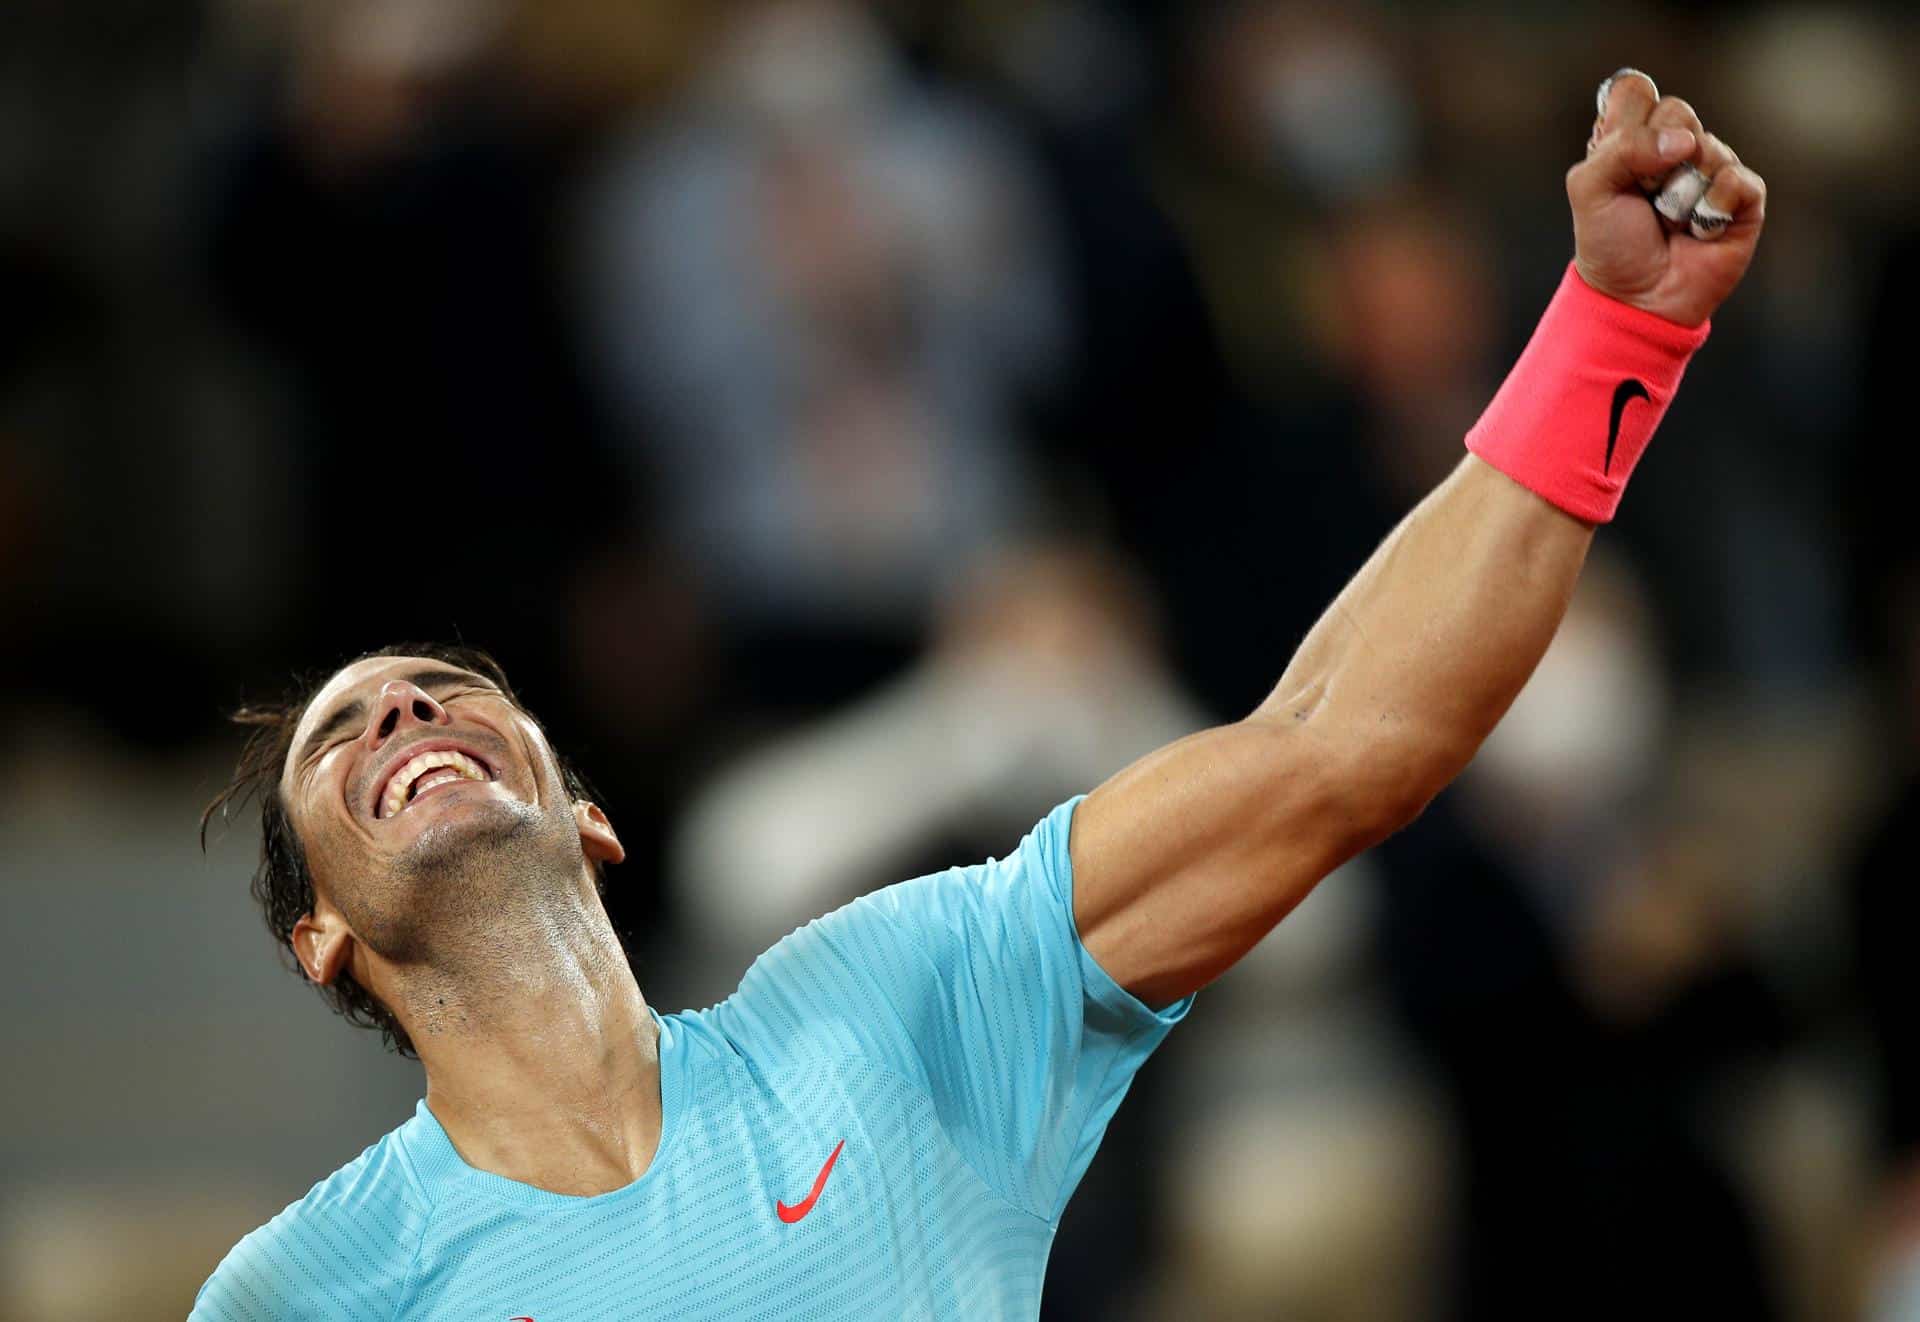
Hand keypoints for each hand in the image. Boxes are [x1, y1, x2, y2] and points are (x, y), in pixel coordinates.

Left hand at [1568, 70, 1766, 326]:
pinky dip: (1710, 209)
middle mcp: (1674, 146)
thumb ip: (1620, 150)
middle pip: (1676, 110)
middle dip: (1652, 158)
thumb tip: (1684, 141)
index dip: (1629, 119)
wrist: (1638, 298)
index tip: (1618, 155)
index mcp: (1631, 138)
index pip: (1636, 90)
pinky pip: (1735, 180)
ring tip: (1668, 221)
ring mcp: (1710, 167)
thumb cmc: (1611, 245)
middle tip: (1643, 195)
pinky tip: (1698, 232)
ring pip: (1705, 146)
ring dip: (1677, 193)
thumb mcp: (1590, 192)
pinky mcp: (1742, 195)